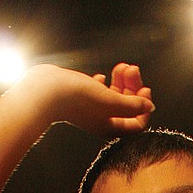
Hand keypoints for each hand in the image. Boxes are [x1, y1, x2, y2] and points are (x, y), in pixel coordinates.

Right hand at [38, 61, 152, 136]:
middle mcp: (101, 120)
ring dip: (120, 81)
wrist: (44, 92)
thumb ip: (132, 105)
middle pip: (126, 107)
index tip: (145, 88)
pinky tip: (101, 76)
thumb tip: (149, 107)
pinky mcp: (80, 97)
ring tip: (121, 66)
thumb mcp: (110, 101)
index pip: (137, 123)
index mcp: (110, 126)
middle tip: (132, 69)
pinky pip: (97, 91)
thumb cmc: (76, 98)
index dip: (144, 107)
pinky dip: (103, 82)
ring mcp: (90, 109)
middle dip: (133, 87)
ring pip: (113, 96)